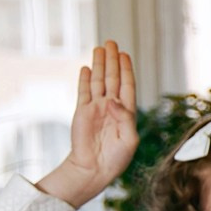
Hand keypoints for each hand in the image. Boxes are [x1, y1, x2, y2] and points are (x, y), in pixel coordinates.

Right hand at [39, 40, 137, 207]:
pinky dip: (85, 79)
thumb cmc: (116, 158)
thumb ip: (125, 118)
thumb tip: (112, 101)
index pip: (127, 85)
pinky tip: (86, 67)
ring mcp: (95, 108)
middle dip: (112, 61)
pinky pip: (83, 92)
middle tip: (111, 42)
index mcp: (126, 112)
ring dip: (99, 65)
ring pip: (98, 81)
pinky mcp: (81, 112)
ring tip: (99, 48)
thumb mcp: (129, 139)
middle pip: (112, 78)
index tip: (125, 54)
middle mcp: (111, 107)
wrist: (94, 168)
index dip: (126, 69)